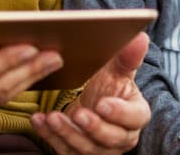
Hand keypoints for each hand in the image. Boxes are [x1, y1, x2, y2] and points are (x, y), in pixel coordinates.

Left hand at [31, 32, 150, 153]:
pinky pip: (64, 149)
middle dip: (93, 127)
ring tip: (53, 117)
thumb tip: (140, 37)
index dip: (119, 113)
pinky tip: (39, 121)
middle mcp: (120, 137)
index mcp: (135, 115)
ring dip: (67, 133)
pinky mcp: (78, 154)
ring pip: (86, 148)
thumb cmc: (108, 87)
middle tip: (78, 113)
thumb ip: (127, 58)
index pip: (134, 118)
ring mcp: (99, 149)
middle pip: (110, 138)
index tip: (103, 103)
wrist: (92, 103)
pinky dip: (50, 136)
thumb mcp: (117, 71)